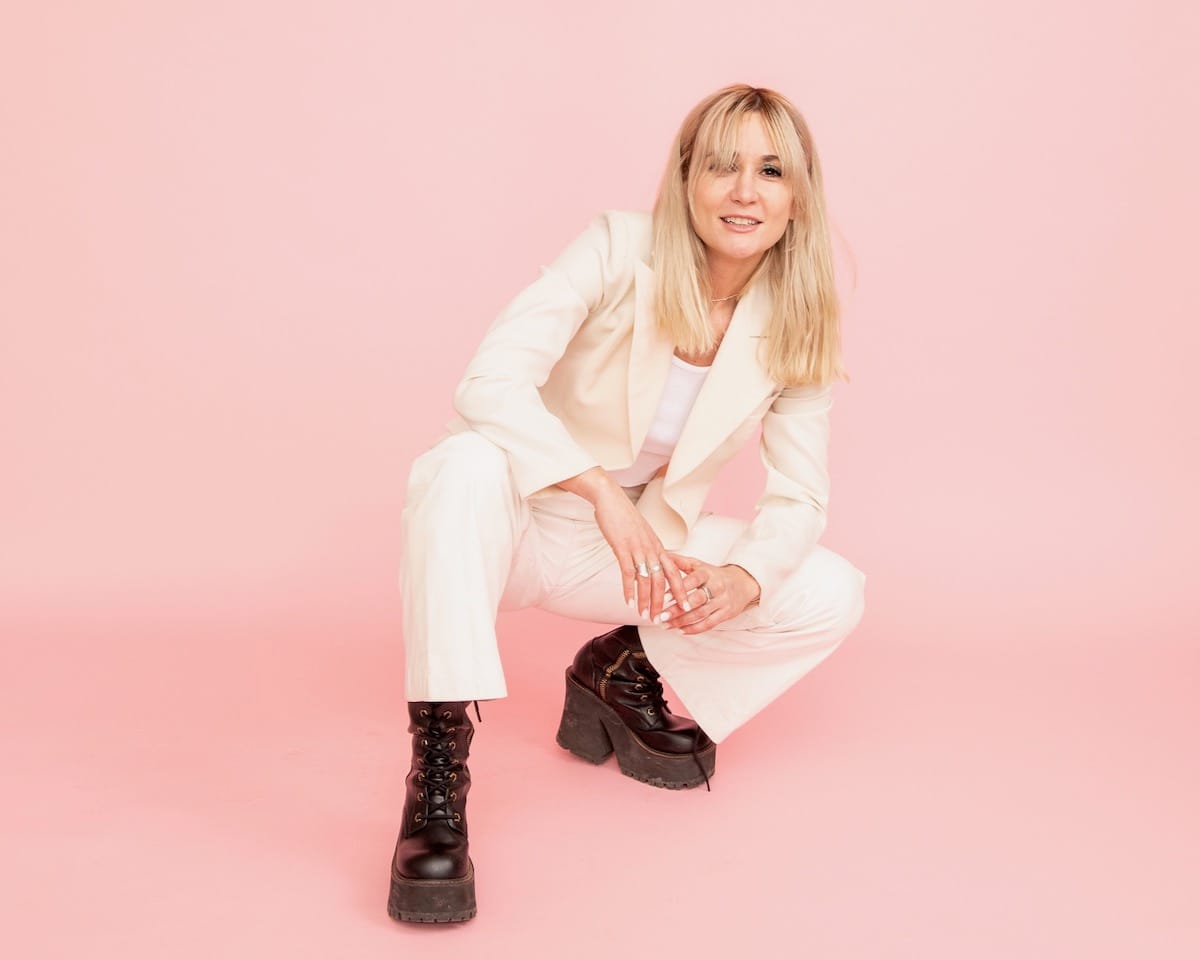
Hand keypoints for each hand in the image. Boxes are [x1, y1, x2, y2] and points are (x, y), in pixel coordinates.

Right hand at [590, 484, 689, 620]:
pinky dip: (628, 589)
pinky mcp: (622, 547)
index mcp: (658, 546)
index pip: (674, 572)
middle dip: (663, 603)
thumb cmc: (624, 516)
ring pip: (646, 580)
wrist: (611, 498)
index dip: (680, 590)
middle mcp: (652, 549)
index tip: (686, 606)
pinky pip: (628, 572)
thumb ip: (647, 549)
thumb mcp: (642, 534)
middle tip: (662, 620)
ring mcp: (638, 548)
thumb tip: (649, 564)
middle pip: (662, 581)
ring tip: (644, 615)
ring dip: (645, 600)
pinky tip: (628, 601)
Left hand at [657, 556, 760, 634]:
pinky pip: (710, 623)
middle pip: (697, 600)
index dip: (679, 588)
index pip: (693, 580)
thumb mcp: (698, 565)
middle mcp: (717, 586)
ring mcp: (723, 601)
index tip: (663, 597)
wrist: (743, 583)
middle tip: (661, 616)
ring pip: (701, 614)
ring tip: (666, 625)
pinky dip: (695, 629)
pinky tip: (681, 631)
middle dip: (677, 610)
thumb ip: (679, 562)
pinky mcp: (727, 613)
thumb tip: (661, 554)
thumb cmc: (714, 574)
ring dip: (682, 622)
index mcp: (708, 573)